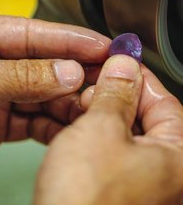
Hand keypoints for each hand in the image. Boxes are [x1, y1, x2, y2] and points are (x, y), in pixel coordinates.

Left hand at [0, 15, 109, 145]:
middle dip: (80, 75)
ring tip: (93, 107)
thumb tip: (68, 73)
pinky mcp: (6, 120)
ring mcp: (6, 94)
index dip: (75, 40)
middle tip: (107, 78)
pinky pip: (38, 121)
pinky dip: (56, 126)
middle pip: (51, 67)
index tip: (104, 47)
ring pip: (49, 98)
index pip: (40, 35)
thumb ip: (23, 75)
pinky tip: (72, 127)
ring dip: (72, 105)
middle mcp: (3, 68)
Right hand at [34, 55, 182, 204]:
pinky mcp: (120, 187)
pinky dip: (98, 134)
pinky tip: (81, 128)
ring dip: (104, 114)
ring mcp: (143, 182)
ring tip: (83, 106)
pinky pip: (113, 149)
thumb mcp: (101, 130)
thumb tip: (124, 66)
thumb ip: (116, 93)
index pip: (165, 101)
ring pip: (126, 131)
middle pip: (146, 116)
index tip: (121, 63)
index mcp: (179, 159)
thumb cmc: (85, 202)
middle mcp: (167, 173)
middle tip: (97, 87)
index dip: (139, 77)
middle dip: (119, 96)